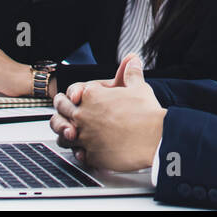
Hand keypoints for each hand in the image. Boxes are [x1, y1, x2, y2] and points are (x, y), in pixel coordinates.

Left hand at [49, 56, 163, 172]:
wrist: (154, 138)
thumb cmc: (146, 113)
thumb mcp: (139, 87)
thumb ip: (131, 73)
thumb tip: (133, 60)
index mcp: (92, 95)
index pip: (73, 91)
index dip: (75, 93)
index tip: (76, 96)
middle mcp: (83, 115)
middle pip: (61, 111)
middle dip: (62, 110)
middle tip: (63, 111)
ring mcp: (85, 136)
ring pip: (63, 135)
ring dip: (66, 134)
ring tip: (71, 134)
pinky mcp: (90, 155)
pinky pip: (77, 154)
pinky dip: (80, 153)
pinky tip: (84, 151)